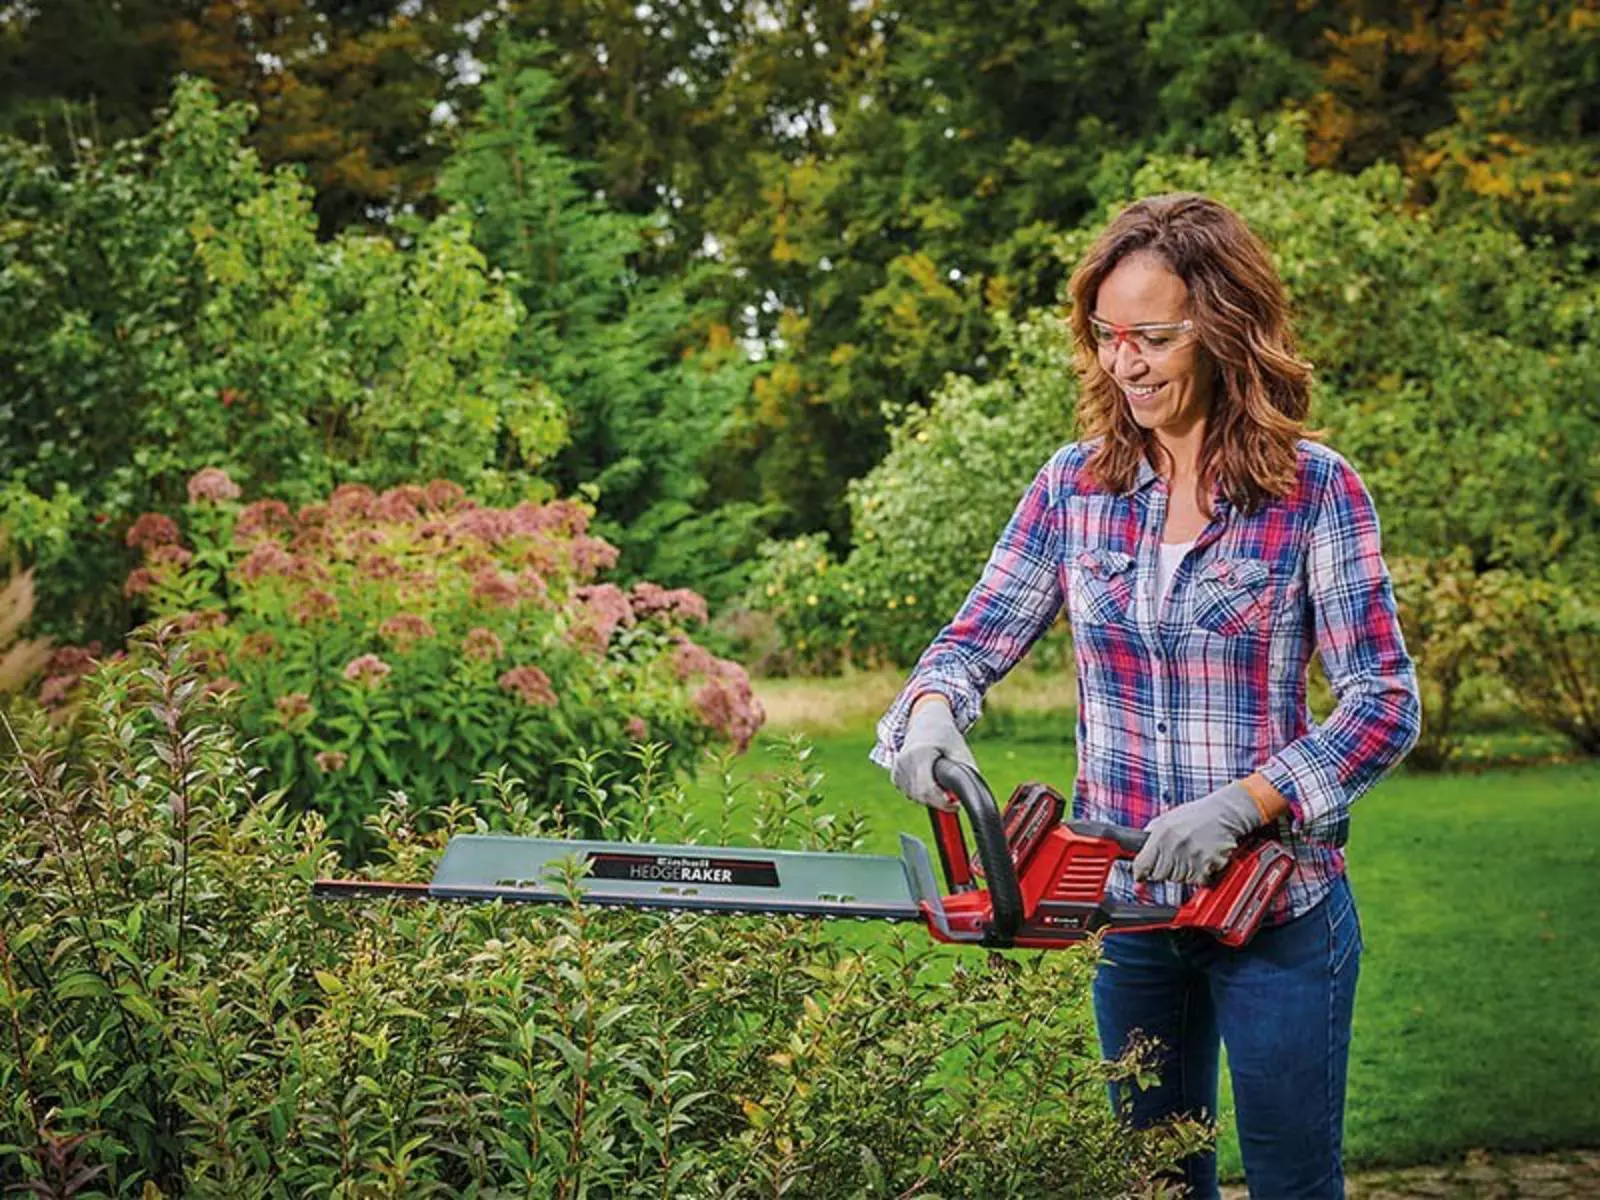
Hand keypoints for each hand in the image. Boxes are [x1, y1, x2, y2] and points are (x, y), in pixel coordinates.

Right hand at [890, 697, 977, 811]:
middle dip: (938, 801)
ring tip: (941, 783)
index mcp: (920, 753)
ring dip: (930, 797)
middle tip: (952, 797)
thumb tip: (972, 796)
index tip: (956, 804)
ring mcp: (897, 768)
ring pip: (914, 797)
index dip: (944, 802)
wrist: (926, 720)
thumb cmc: (945, 735)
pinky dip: (920, 793)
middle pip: (920, 796)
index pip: (928, 789)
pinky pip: (908, 793)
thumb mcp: (961, 750)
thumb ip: (967, 772)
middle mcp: (904, 761)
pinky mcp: (895, 774)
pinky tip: (929, 780)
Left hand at [1132, 781, 1263, 884]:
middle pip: (1159, 875)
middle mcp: (1175, 846)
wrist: (1225, 813)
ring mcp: (1192, 856)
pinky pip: (1198, 880)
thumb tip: (1135, 857)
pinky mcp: (1208, 865)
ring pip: (1178, 879)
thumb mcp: (1165, 819)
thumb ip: (1149, 838)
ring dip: (1183, 872)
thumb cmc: (1196, 815)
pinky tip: (1203, 858)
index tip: (1141, 875)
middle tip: (1176, 855)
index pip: (1142, 864)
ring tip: (1191, 853)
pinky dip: (1201, 874)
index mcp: (1161, 834)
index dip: (1140, 872)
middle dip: (1165, 869)